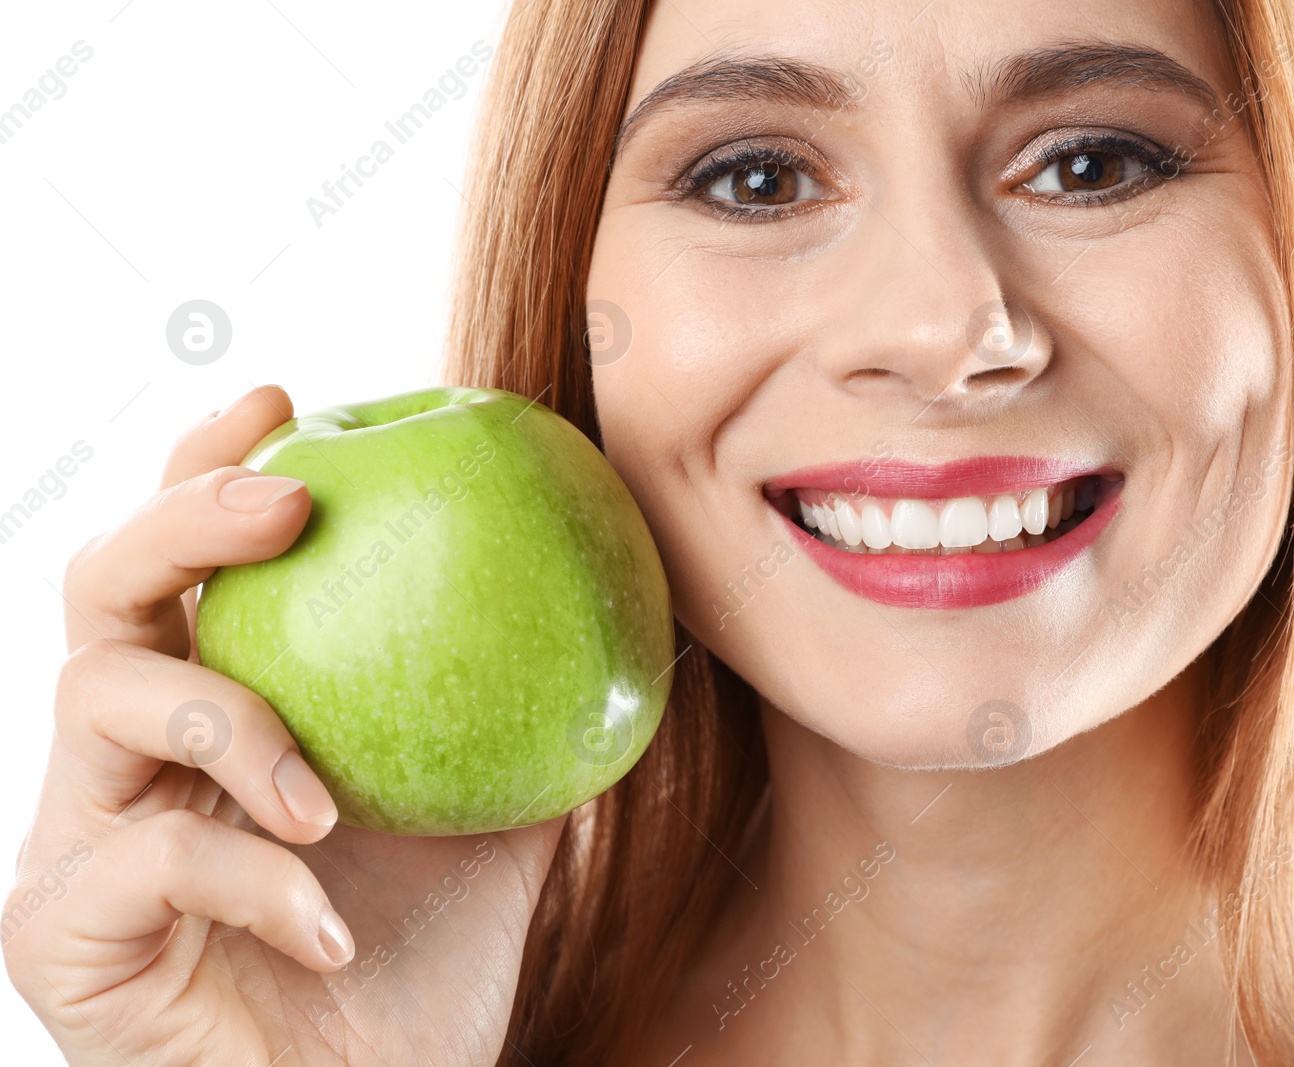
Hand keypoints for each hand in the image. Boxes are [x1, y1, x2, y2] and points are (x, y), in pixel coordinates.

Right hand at [3, 386, 564, 1065]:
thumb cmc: (423, 968)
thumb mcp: (497, 824)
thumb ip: (532, 721)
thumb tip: (629, 618)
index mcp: (220, 703)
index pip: (194, 557)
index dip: (216, 461)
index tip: (291, 399)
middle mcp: (132, 751)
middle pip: (104, 583)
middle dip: (185, 517)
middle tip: (286, 499)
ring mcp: (82, 834)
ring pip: (99, 698)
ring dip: (232, 722)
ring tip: (326, 799)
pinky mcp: (58, 928)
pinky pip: (146, 859)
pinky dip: (253, 881)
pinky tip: (329, 930)